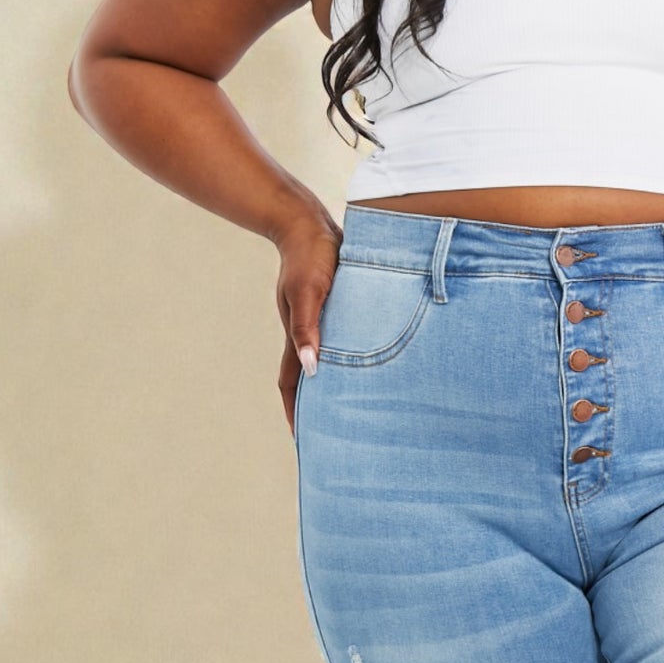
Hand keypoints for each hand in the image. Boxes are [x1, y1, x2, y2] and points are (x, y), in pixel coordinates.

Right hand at [275, 213, 342, 436]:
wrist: (309, 222)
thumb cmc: (310, 255)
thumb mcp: (309, 292)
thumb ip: (307, 329)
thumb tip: (312, 370)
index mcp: (298, 337)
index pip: (292, 383)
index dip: (296, 412)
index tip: (304, 440)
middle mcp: (309, 334)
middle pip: (310, 379)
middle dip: (317, 408)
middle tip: (333, 436)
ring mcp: (322, 322)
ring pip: (328, 362)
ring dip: (335, 386)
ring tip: (355, 410)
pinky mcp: (338, 309)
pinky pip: (342, 343)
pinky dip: (349, 360)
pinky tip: (370, 366)